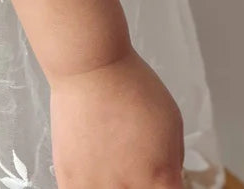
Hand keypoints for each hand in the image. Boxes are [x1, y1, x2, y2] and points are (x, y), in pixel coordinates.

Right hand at [49, 45, 185, 187]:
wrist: (91, 68)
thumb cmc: (129, 86)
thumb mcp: (173, 122)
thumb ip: (173, 160)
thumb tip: (168, 176)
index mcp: (160, 180)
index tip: (161, 183)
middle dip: (141, 185)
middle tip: (136, 168)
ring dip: (115, 187)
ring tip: (113, 166)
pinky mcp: (70, 181)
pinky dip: (90, 186)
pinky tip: (94, 174)